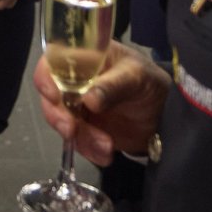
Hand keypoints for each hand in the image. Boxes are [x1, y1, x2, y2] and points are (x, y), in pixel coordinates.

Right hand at [34, 41, 168, 166]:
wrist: (165, 117)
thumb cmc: (150, 83)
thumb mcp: (137, 77)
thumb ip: (114, 86)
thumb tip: (88, 99)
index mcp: (85, 57)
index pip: (53, 60)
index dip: (46, 76)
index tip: (53, 96)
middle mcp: (75, 81)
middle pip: (50, 96)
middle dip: (58, 116)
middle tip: (71, 130)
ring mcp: (78, 106)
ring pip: (61, 122)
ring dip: (80, 138)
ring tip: (106, 146)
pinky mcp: (84, 129)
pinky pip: (76, 141)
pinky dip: (89, 150)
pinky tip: (106, 154)